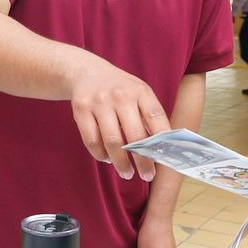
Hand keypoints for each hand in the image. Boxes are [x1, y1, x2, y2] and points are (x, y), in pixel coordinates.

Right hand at [69, 60, 168, 179]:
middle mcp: (120, 96)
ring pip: (112, 142)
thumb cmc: (120, 90)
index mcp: (140, 91)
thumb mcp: (139, 93)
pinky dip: (100, 155)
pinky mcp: (81, 110)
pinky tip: (107, 159)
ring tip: (127, 173)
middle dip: (142, 161)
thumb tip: (160, 150)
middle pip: (134, 136)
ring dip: (121, 163)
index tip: (165, 159)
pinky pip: (92, 141)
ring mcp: (99, 102)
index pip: (155, 117)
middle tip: (147, 175)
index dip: (162, 140)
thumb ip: (149, 116)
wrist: (87, 72)